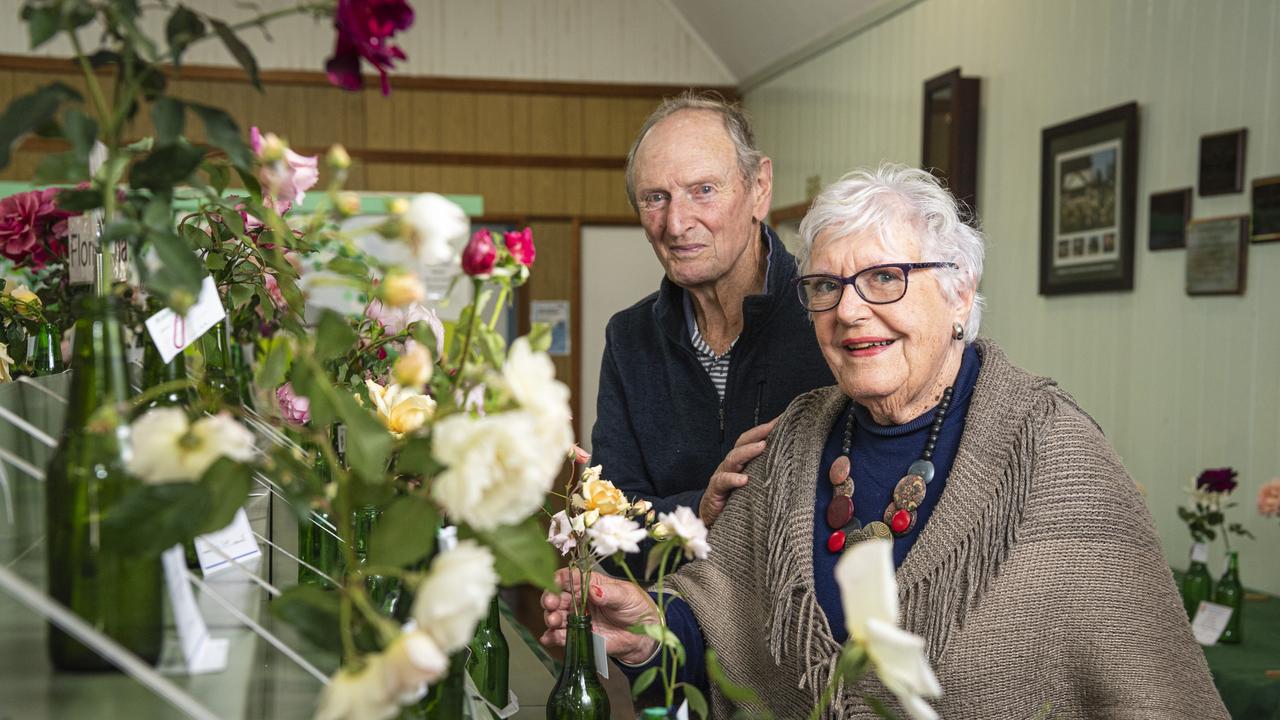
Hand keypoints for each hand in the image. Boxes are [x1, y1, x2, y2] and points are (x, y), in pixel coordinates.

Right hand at [540, 567, 660, 664]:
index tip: (556, 581)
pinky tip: (550, 638)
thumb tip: (594, 590)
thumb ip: (610, 593)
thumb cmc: (636, 608)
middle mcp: (579, 600)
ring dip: (550, 617)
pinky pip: (561, 636)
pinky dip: (552, 637)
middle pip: (557, 596)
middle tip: (551, 603)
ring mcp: (577, 619)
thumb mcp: (627, 596)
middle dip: (550, 598)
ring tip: (554, 621)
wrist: (643, 635)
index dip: (561, 578)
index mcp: (590, 584)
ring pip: (556, 615)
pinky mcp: (578, 636)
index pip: (570, 577)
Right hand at [699, 418, 776, 526]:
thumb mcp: (754, 486)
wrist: (712, 520)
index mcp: (742, 462)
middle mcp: (731, 465)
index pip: (753, 440)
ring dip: (747, 451)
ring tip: (762, 446)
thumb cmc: (737, 501)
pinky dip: (733, 479)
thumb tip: (794, 466)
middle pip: (742, 443)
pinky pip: (722, 482)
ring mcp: (722, 476)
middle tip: (774, 427)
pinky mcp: (715, 491)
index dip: (766, 429)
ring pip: (733, 458)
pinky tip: (743, 480)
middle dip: (758, 433)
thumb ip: (767, 475)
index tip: (784, 419)